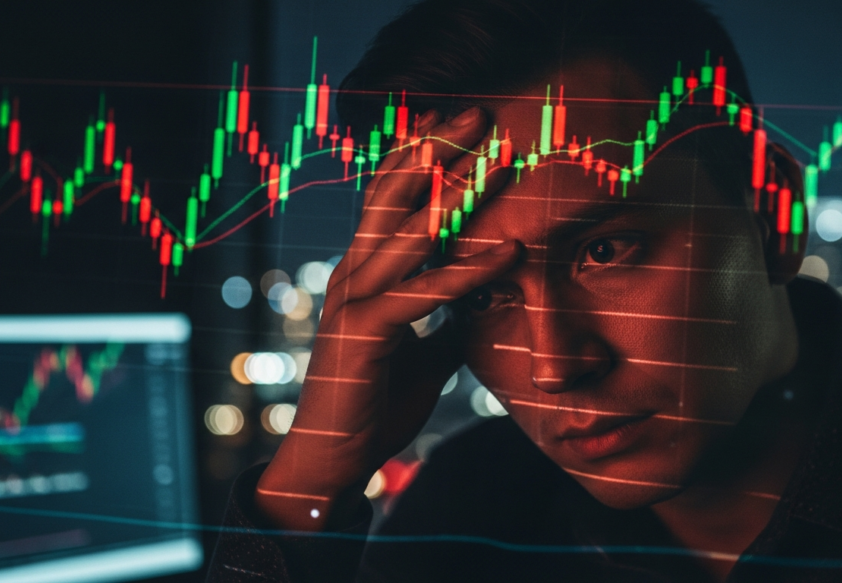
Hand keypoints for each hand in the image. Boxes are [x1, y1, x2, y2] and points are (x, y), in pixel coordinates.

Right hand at [255, 106, 518, 530]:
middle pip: (394, 195)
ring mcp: (355, 300)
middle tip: (479, 111)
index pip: (389, 198)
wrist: (332, 459)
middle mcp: (353, 273)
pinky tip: (509, 251)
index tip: (461, 125)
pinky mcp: (366, 334)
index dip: (421, 157)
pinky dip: (468, 271)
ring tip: (499, 157)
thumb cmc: (374, 403)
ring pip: (409, 232)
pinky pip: (424, 294)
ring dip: (458, 192)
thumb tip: (477, 306)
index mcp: (363, 271)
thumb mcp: (422, 352)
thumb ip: (444, 322)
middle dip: (435, 149)